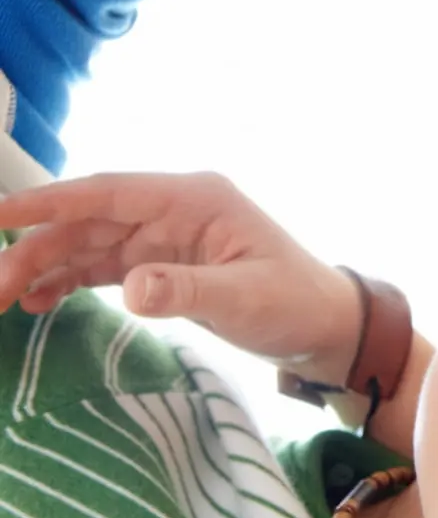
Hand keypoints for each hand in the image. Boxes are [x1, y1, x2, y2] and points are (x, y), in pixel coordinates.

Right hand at [0, 172, 361, 382]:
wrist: (325, 326)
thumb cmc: (296, 303)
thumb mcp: (246, 298)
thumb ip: (188, 291)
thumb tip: (130, 288)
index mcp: (195, 198)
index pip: (108, 192)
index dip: (49, 201)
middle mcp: (173, 209)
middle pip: (87, 221)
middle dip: (34, 247)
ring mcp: (165, 236)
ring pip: (87, 244)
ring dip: (42, 267)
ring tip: (1, 298)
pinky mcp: (162, 266)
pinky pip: (102, 267)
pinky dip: (68, 281)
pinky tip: (37, 301)